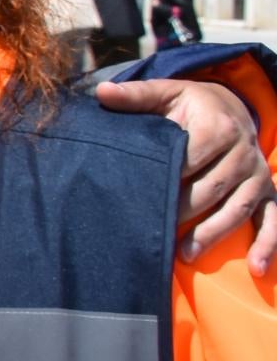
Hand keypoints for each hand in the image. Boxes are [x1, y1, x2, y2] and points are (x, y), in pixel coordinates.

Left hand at [95, 77, 276, 273]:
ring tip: (185, 255)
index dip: (169, 177)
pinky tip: (256, 268)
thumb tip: (101, 92)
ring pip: (238, 207)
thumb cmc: (188, 105)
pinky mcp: (268, 192)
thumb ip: (136, 95)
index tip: (143, 195)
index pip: (192, 158)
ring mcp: (257, 175)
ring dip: (213, 233)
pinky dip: (267, 244)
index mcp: (219, 127)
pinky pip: (273, 220)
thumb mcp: (165, 93)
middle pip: (213, 188)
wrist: (229, 106)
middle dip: (184, 211)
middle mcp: (243, 151)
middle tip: (154, 231)